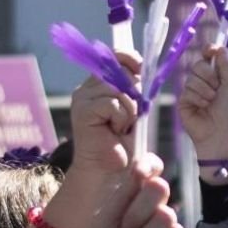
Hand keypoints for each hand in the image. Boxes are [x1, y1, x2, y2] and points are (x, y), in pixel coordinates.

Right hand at [70, 52, 140, 176]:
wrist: (109, 171)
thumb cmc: (122, 143)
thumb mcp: (134, 110)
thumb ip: (136, 89)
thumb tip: (144, 68)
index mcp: (99, 84)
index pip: (115, 56)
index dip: (131, 59)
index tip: (141, 71)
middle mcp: (88, 87)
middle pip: (121, 72)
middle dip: (135, 95)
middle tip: (129, 117)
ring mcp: (83, 98)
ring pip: (120, 90)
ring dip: (130, 112)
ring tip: (121, 128)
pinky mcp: (83, 110)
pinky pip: (114, 104)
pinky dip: (122, 119)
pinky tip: (114, 131)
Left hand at [78, 155, 186, 227]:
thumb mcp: (103, 221)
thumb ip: (121, 193)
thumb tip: (140, 165)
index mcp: (132, 196)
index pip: (150, 168)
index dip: (149, 165)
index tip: (139, 172)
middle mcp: (152, 207)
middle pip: (160, 187)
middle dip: (137, 211)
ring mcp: (167, 226)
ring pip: (165, 215)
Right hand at [178, 47, 227, 164]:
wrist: (218, 133)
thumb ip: (226, 66)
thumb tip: (220, 48)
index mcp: (216, 76)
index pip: (209, 57)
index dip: (209, 51)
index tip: (210, 50)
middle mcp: (203, 81)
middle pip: (198, 64)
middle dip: (208, 75)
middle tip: (216, 88)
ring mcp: (191, 91)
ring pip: (192, 78)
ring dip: (205, 90)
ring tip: (211, 102)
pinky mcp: (183, 101)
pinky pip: (187, 91)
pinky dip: (198, 98)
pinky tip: (203, 108)